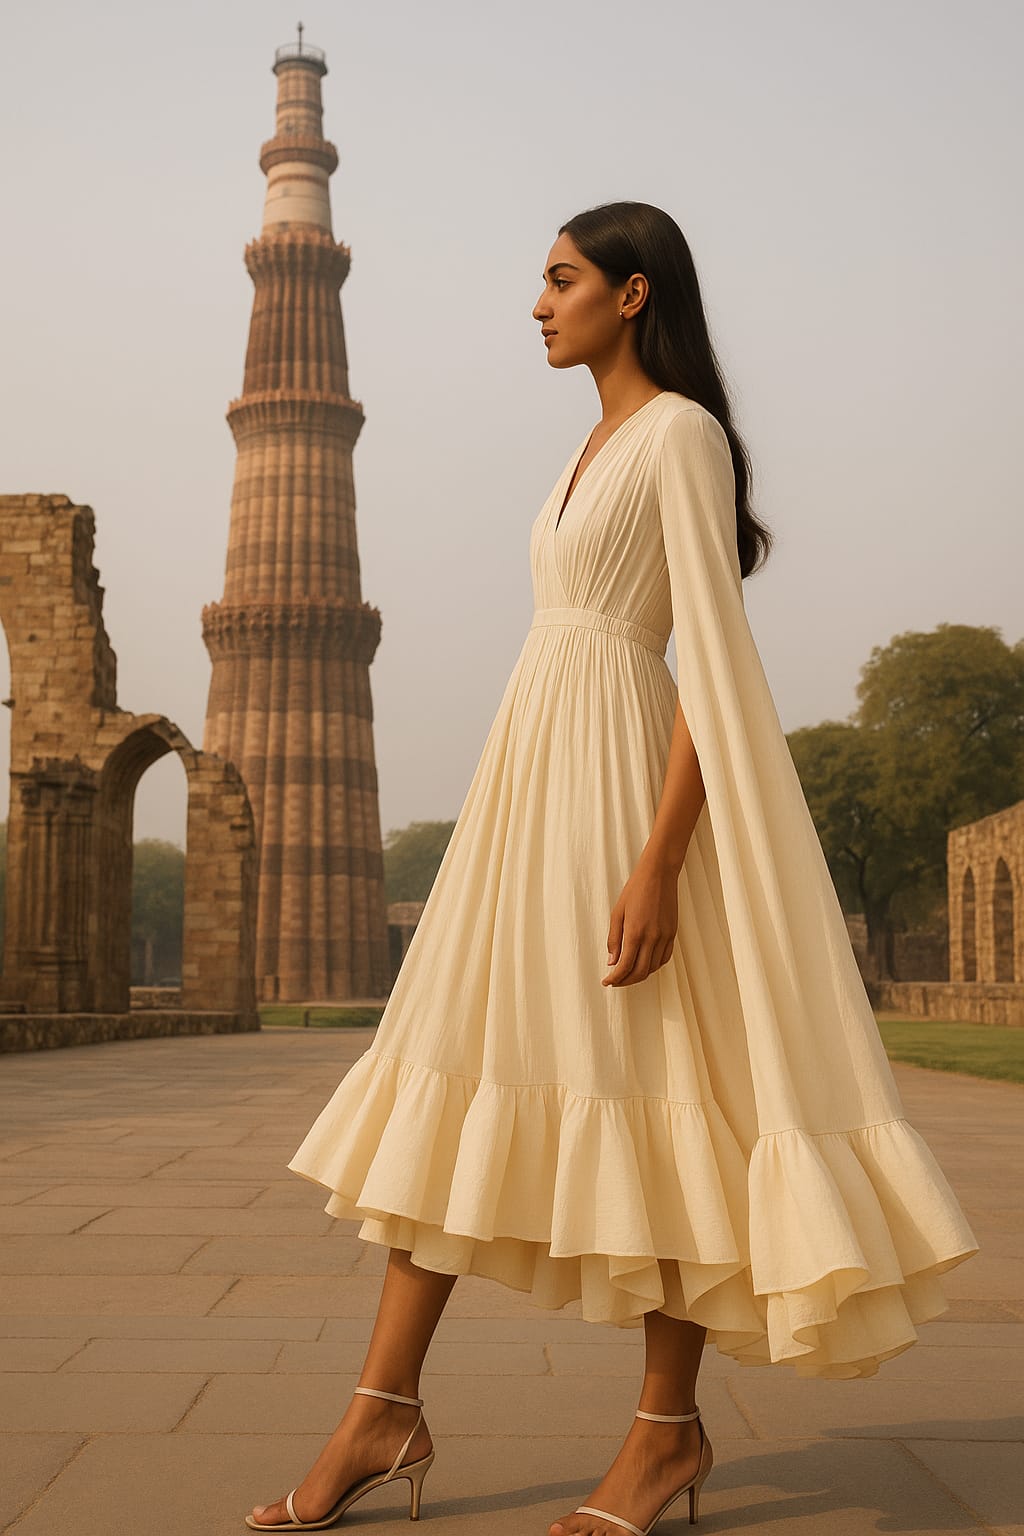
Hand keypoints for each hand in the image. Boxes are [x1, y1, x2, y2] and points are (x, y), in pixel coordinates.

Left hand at [602, 848, 679, 986]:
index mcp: (635, 932)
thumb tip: (612, 962)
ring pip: (653, 968)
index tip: (607, 981)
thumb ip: (614, 939)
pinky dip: (654, 966)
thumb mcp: (617, 913)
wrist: (659, 874)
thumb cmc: (635, 890)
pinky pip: (664, 958)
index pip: (625, 966)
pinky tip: (645, 963)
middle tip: (615, 981)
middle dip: (626, 981)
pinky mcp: (673, 933)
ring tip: (628, 973)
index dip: (615, 978)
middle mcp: (652, 938)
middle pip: (640, 972)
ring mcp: (665, 936)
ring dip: (640, 975)